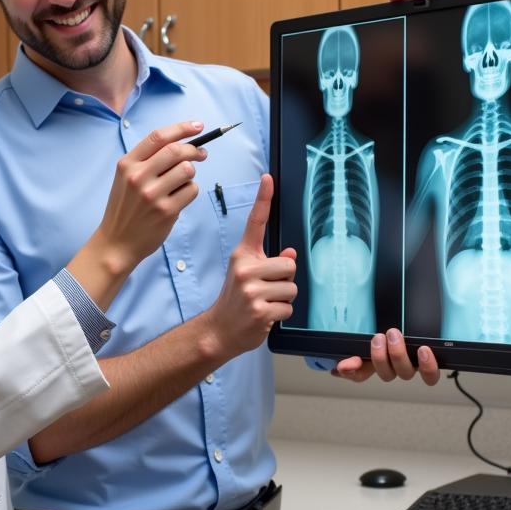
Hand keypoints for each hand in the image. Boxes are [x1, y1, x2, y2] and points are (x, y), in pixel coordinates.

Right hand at [94, 120, 205, 270]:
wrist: (116, 242)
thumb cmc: (125, 208)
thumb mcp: (125, 179)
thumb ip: (147, 160)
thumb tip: (183, 143)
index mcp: (127, 165)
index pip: (158, 137)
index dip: (182, 128)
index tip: (198, 126)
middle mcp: (138, 177)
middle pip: (176, 150)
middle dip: (195, 149)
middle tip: (202, 153)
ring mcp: (152, 195)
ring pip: (187, 170)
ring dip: (191, 173)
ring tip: (182, 182)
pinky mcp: (166, 211)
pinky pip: (191, 190)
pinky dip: (190, 191)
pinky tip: (179, 198)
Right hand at [207, 174, 297, 356]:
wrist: (219, 330)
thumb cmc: (234, 301)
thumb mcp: (246, 275)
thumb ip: (268, 262)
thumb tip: (291, 252)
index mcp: (242, 255)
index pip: (255, 222)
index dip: (263, 199)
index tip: (268, 178)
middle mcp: (245, 269)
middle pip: (289, 264)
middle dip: (284, 280)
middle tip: (266, 291)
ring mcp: (252, 290)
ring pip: (291, 288)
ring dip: (284, 300)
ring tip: (265, 304)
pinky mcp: (260, 310)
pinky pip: (287, 308)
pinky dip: (280, 315)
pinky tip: (264, 316)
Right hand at [333, 329, 439, 384]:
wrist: (418, 307)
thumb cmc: (385, 321)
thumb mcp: (367, 330)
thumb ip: (351, 348)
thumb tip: (339, 367)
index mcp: (375, 360)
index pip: (359, 375)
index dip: (351, 372)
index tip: (344, 364)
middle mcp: (393, 366)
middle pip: (386, 375)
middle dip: (379, 357)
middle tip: (378, 337)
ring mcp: (410, 364)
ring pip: (405, 373)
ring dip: (398, 356)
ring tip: (395, 336)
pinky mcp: (427, 361)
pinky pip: (430, 374)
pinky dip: (427, 365)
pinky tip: (424, 351)